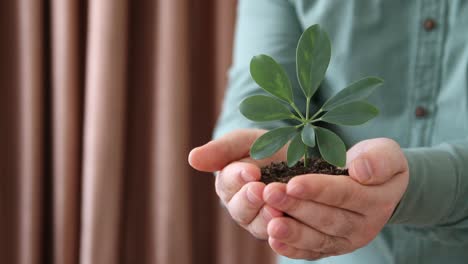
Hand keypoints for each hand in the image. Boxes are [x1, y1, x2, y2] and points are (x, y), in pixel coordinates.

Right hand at [188, 129, 284, 238]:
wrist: (299, 160)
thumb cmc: (265, 148)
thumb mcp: (245, 141)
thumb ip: (221, 150)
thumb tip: (192, 158)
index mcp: (229, 184)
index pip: (228, 183)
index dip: (238, 177)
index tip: (251, 171)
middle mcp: (241, 207)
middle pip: (240, 209)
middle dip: (250, 199)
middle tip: (260, 189)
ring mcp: (260, 221)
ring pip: (258, 225)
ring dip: (266, 217)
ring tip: (276, 208)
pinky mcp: (281, 230)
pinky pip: (279, 236)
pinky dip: (282, 231)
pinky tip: (288, 224)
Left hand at [263, 138, 408, 259]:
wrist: (376, 185)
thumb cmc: (375, 163)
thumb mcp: (386, 153)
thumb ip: (379, 160)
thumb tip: (361, 171)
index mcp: (377, 201)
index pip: (344, 194)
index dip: (318, 189)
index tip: (292, 183)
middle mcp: (362, 226)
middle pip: (326, 218)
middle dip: (296, 207)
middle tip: (270, 194)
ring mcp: (346, 240)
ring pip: (317, 238)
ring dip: (292, 232)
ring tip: (270, 223)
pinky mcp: (331, 247)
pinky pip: (311, 251)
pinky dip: (292, 249)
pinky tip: (274, 240)